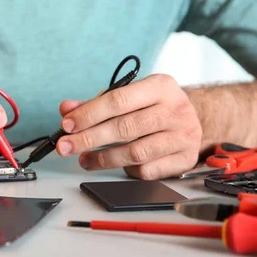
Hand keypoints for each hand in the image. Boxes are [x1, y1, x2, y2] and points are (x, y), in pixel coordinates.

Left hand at [56, 74, 201, 179]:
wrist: (191, 118)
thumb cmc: (152, 106)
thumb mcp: (128, 96)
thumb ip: (95, 103)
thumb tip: (66, 110)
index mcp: (160, 86)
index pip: (118, 100)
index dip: (88, 114)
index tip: (66, 125)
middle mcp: (176, 109)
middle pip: (124, 128)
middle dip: (88, 139)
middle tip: (65, 147)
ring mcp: (184, 136)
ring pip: (135, 152)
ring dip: (103, 158)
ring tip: (84, 159)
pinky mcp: (185, 159)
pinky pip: (147, 170)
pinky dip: (127, 169)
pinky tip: (117, 164)